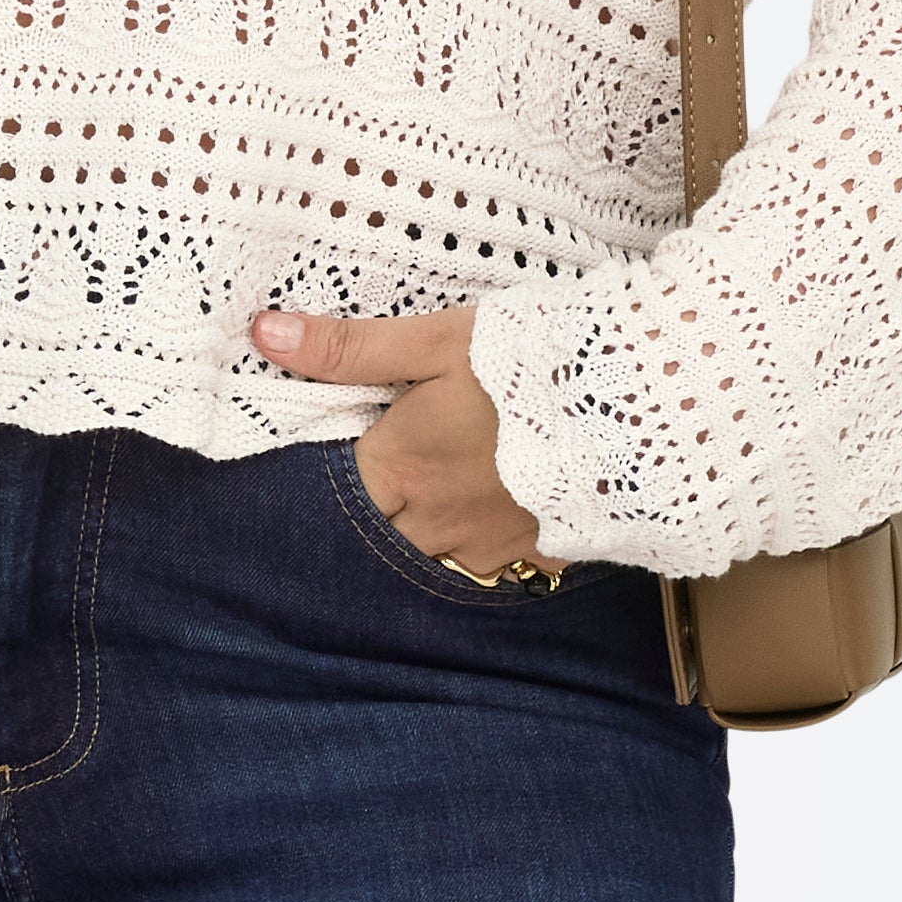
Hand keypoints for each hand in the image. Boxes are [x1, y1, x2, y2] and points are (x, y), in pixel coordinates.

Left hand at [245, 300, 563, 576]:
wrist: (636, 402)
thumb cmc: (530, 362)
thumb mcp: (435, 340)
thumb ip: (349, 348)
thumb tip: (265, 335)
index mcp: (401, 469)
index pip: (337, 493)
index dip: (334, 474)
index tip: (347, 449)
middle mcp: (436, 521)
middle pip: (381, 537)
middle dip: (379, 514)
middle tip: (394, 478)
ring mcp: (490, 544)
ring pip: (437, 556)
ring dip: (429, 533)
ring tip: (445, 494)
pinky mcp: (540, 550)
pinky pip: (503, 566)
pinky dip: (494, 546)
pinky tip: (502, 514)